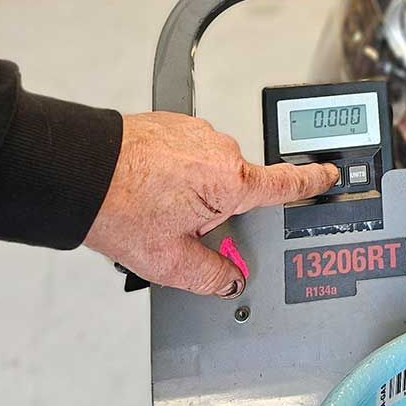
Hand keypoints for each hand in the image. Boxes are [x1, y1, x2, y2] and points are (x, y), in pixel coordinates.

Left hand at [83, 112, 339, 296]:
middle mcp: (220, 150)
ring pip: (210, 172)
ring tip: (152, 208)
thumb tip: (229, 280)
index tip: (330, 176)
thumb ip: (211, 275)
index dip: (314, 183)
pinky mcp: (173, 125)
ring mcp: (196, 133)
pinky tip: (146, 189)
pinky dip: (174, 173)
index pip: (286, 185)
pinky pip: (187, 155)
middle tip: (178, 228)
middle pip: (238, 188)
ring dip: (192, 191)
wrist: (75, 168)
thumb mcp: (169, 260)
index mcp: (231, 182)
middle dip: (218, 211)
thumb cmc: (117, 205)